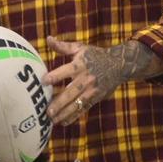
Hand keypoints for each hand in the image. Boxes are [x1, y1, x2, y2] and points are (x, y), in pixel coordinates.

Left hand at [42, 36, 162, 126]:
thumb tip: (48, 39)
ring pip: (77, 104)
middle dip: (59, 102)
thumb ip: (63, 46)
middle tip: (47, 111)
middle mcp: (86, 79)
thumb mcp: (80, 48)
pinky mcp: (95, 98)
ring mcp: (91, 90)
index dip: (56, 75)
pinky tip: (63, 122)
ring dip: (64, 113)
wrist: (119, 65)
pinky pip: (83, 109)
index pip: (67, 70)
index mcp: (81, 65)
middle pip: (71, 92)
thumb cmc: (96, 55)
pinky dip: (73, 116)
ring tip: (52, 119)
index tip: (44, 81)